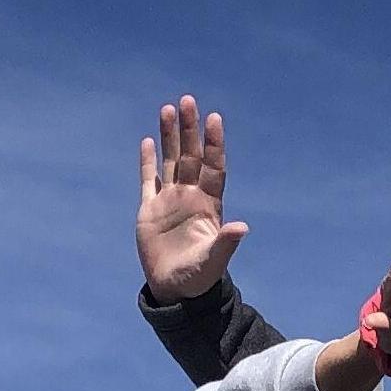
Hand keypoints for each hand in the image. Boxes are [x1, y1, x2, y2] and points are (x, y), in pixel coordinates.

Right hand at [136, 94, 247, 301]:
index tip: (214, 119)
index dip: (213, 143)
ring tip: (168, 109)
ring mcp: (170, 200)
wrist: (174, 289)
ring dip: (170, 136)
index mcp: (208, 204)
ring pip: (170, 161)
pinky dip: (149, 161)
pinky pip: (149, 179)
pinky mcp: (149, 209)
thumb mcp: (213, 261)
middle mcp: (190, 196)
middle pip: (190, 156)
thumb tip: (242, 227)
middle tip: (188, 100)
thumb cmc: (198, 277)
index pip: (212, 166)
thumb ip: (225, 243)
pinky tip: (149, 140)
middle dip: (189, 129)